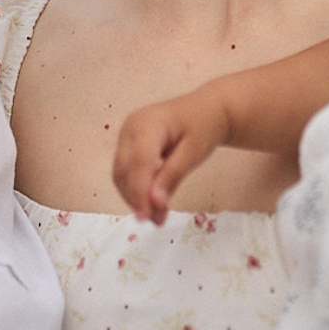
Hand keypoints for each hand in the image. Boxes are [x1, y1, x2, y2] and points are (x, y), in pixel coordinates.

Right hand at [112, 89, 229, 222]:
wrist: (207, 109)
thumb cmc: (204, 126)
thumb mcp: (194, 152)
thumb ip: (172, 176)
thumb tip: (154, 203)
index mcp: (149, 122)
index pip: (138, 162)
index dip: (139, 192)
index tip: (146, 217)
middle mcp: (131, 127)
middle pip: (124, 170)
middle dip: (137, 199)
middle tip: (157, 221)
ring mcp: (127, 134)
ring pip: (121, 174)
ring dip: (135, 198)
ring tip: (158, 216)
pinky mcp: (129, 144)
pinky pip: (127, 171)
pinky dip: (137, 189)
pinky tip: (153, 204)